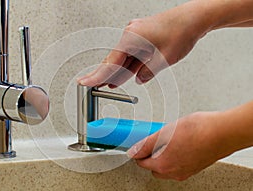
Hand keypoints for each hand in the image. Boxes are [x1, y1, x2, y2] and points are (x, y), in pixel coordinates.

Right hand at [78, 1, 208, 87]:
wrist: (194, 17)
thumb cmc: (181, 31)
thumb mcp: (164, 59)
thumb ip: (147, 72)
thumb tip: (139, 79)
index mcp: (131, 39)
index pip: (109, 63)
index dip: (96, 76)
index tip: (84, 82)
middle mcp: (130, 34)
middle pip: (114, 60)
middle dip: (106, 75)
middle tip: (95, 87)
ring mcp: (136, 34)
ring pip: (124, 57)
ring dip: (119, 71)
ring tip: (109, 84)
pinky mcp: (143, 36)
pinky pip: (132, 53)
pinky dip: (130, 64)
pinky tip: (127, 74)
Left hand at [127, 111, 234, 180]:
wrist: (222, 133)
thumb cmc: (197, 131)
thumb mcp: (164, 133)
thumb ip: (146, 144)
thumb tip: (133, 151)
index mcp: (163, 165)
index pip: (142, 163)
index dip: (139, 152)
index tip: (140, 144)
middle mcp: (174, 172)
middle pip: (154, 167)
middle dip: (151, 156)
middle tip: (153, 142)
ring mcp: (186, 171)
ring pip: (167, 167)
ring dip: (163, 156)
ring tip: (167, 141)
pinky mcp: (195, 167)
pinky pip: (179, 164)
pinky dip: (175, 156)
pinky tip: (180, 143)